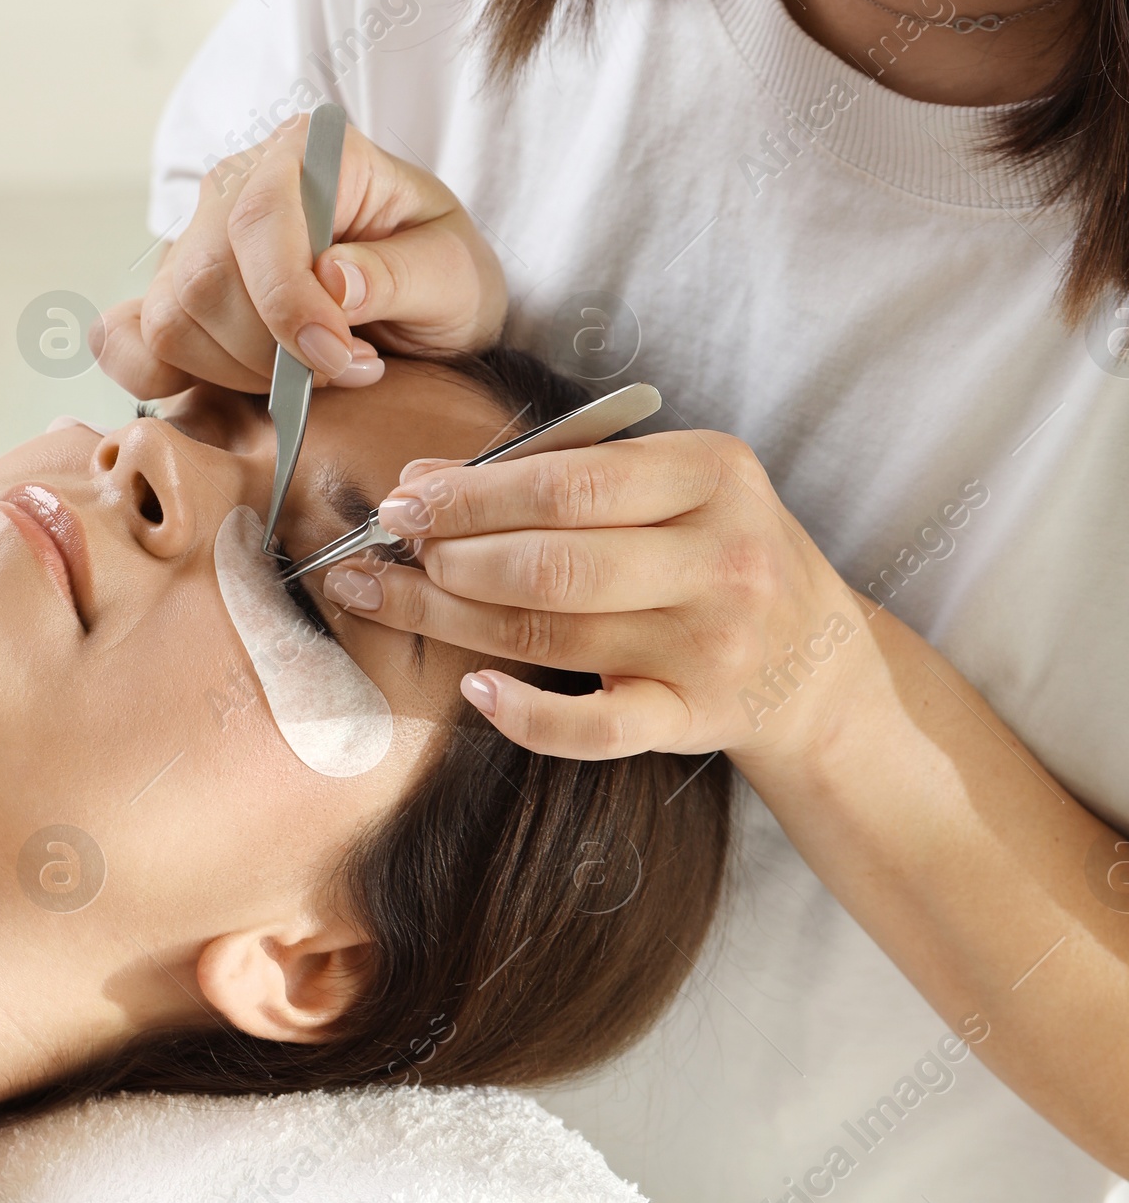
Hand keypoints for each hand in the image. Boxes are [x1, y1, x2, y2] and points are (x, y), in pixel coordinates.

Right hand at [92, 114, 507, 398]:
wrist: (427, 299)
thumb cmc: (441, 271)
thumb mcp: (454, 272)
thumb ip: (400, 273)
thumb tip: (333, 282)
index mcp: (310, 151)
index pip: (260, 215)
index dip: (287, 298)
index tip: (338, 355)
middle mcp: (239, 183)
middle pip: (204, 276)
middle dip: (271, 351)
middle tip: (350, 369)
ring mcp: (197, 237)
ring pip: (170, 319)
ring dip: (241, 372)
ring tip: (317, 374)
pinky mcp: (174, 293)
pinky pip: (130, 340)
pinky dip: (170, 379)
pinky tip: (241, 384)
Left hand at [324, 427, 862, 762]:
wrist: (817, 663)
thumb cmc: (719, 551)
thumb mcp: (672, 487)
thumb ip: (561, 474)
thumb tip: (424, 479)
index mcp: (714, 473)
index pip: (570, 483)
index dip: (473, 494)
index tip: (403, 498)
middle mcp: (722, 558)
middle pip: (554, 562)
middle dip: (452, 555)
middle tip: (389, 548)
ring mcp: (712, 646)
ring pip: (553, 636)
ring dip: (450, 618)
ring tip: (385, 596)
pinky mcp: (696, 719)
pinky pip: (599, 729)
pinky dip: (528, 715)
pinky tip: (475, 690)